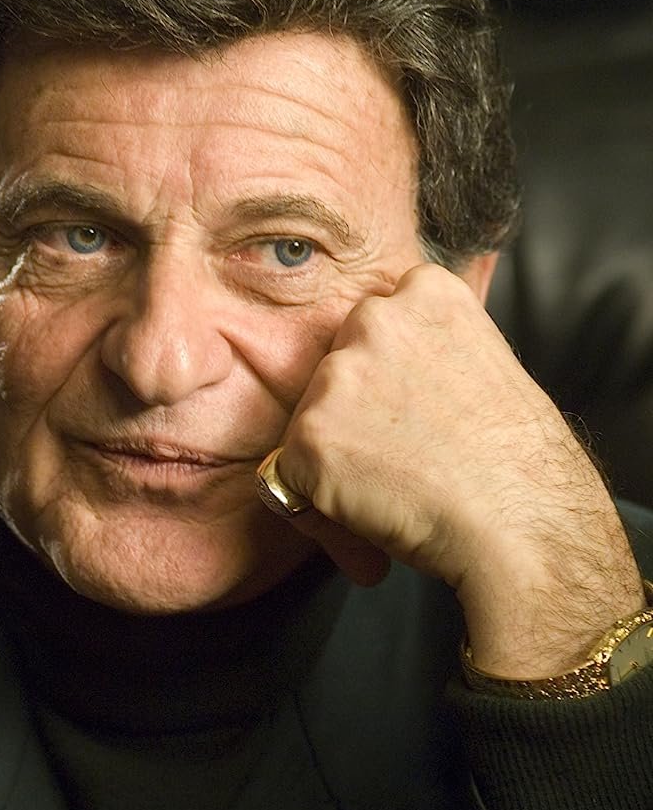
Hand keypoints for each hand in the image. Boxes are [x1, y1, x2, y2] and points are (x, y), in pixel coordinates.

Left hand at [274, 263, 644, 676]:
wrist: (520, 519)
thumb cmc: (517, 459)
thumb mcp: (488, 362)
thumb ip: (436, 344)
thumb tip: (406, 356)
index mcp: (424, 290)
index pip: (377, 325)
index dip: (395, 375)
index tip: (424, 407)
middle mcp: (374, 318)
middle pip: (338, 366)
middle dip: (358, 409)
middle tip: (410, 451)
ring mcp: (338, 375)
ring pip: (313, 418)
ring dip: (339, 452)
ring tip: (399, 481)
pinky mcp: (309, 434)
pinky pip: (290, 472)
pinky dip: (319, 498)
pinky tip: (373, 506)